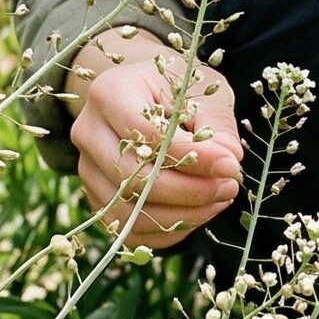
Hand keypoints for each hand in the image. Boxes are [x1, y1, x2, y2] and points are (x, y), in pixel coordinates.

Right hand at [66, 31, 244, 250]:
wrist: (144, 96)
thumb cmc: (176, 88)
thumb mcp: (202, 90)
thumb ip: (216, 124)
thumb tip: (229, 162)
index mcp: (109, 92)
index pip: (147, 135)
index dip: (192, 156)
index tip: (231, 164)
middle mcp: (88, 132)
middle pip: (134, 178)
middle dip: (190, 190)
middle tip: (230, 186)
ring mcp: (87, 170)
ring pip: (130, 211)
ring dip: (182, 215)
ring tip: (220, 199)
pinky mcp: (97, 199)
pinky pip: (130, 230)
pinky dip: (169, 230)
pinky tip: (200, 212)